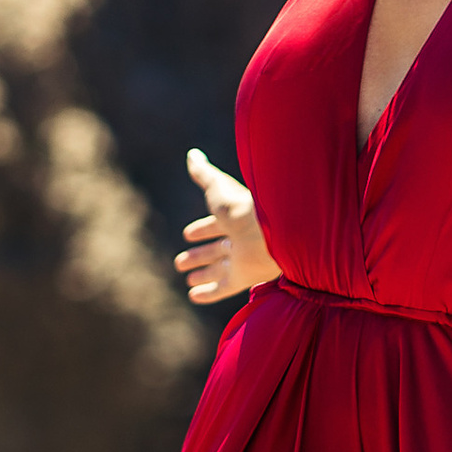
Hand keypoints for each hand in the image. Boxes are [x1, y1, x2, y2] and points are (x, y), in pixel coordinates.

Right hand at [175, 151, 271, 307]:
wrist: (270, 231)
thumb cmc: (243, 206)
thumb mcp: (218, 187)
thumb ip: (205, 174)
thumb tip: (193, 155)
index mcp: (237, 218)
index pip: (217, 224)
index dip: (202, 230)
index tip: (188, 234)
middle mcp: (241, 240)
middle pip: (217, 249)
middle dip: (199, 255)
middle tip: (180, 262)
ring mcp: (243, 260)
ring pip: (219, 270)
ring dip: (203, 274)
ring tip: (187, 280)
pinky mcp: (244, 278)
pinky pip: (224, 288)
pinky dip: (208, 293)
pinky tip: (193, 296)